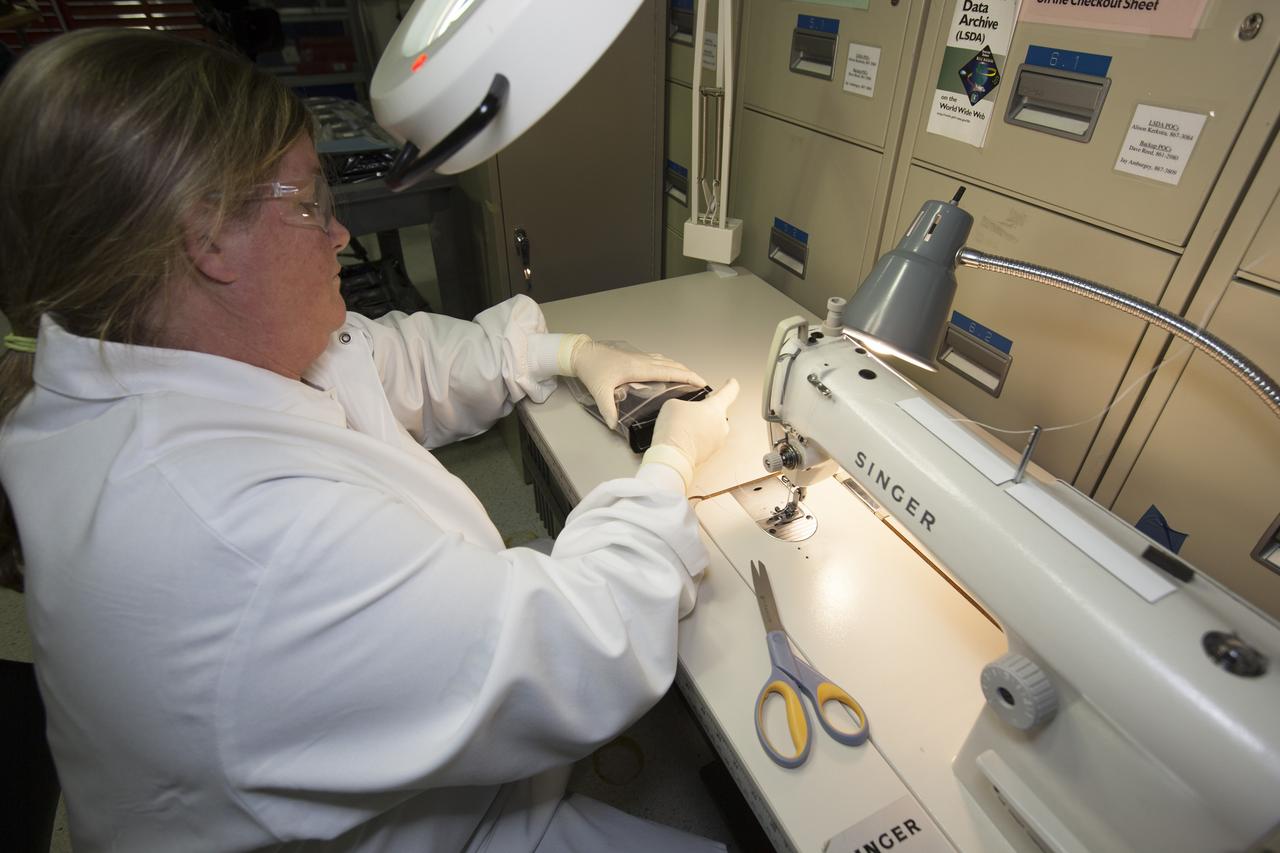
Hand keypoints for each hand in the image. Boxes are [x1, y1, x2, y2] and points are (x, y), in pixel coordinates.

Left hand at [567, 337, 706, 428]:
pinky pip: (658, 360)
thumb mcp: (599, 391)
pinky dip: (669, 364)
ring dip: (680, 368)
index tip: (701, 382)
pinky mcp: (635, 357)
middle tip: (702, 383)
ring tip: (690, 377)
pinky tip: (669, 368)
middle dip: (689, 373)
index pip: (669, 372)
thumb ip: (608, 409)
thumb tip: (614, 425)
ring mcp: (640, 357)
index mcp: (639, 368)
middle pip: (672, 365)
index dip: (687, 376)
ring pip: (666, 361)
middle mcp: (643, 361)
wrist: (583, 354)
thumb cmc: (592, 370)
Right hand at [642, 379, 739, 490]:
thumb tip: (684, 411)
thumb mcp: (673, 404)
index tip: (731, 382)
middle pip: (716, 412)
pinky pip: (704, 441)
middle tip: (689, 412)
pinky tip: (682, 438)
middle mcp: (721, 425)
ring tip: (682, 428)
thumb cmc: (675, 430)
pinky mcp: (710, 454)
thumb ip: (683, 403)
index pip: (730, 391)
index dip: (730, 385)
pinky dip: (695, 439)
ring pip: (710, 428)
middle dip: (704, 411)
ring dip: (699, 426)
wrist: (672, 456)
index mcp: (716, 408)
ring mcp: (717, 441)